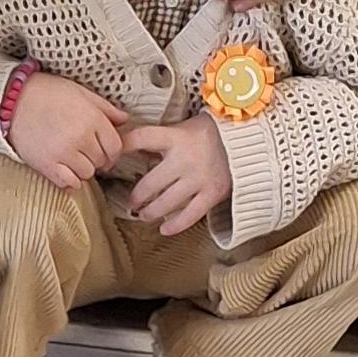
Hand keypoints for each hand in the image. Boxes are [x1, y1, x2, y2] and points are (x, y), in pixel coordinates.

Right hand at [7, 69, 127, 189]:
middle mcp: (81, 138)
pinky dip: (69, 181)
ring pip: (87, 174)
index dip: (112, 152)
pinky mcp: (47, 165)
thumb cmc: (47, 92)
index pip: (115, 147)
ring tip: (72, 158)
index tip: (105, 151)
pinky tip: (64, 171)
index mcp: (93, 119)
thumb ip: (105, 108)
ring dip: (82, 169)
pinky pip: (68, 183)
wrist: (12, 100)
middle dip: (97, 158)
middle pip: (101, 162)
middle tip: (85, 151)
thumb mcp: (81, 92)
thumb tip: (124, 120)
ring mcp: (64, 153)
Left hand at [118, 114, 232, 237]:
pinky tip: (164, 229)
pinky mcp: (212, 193)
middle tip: (132, 202)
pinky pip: (189, 215)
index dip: (122, 147)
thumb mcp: (184, 127)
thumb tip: (125, 141)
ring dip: (150, 212)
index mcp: (176, 136)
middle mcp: (185, 158)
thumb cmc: (211, 134)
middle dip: (137, 196)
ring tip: (143, 215)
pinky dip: (175, 225)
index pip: (141, 138)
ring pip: (165, 202)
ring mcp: (199, 177)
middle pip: (149, 183)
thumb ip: (160, 137)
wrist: (249, 141)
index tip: (108, 160)